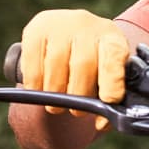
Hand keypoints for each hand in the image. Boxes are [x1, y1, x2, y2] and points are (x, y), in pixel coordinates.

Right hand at [20, 9, 128, 130]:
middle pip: (82, 65)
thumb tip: (103, 123)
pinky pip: (33, 64)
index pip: (115, 58)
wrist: (73, 30)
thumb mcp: (109, 70)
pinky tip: (40, 91)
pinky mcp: (35, 29)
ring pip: (56, 66)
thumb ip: (110, 94)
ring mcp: (60, 24)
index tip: (109, 102)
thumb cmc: (96, 59)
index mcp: (112, 37)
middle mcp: (87, 25)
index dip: (112, 82)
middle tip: (77, 111)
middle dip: (79, 95)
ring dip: (55, 94)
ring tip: (58, 106)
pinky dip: (35, 85)